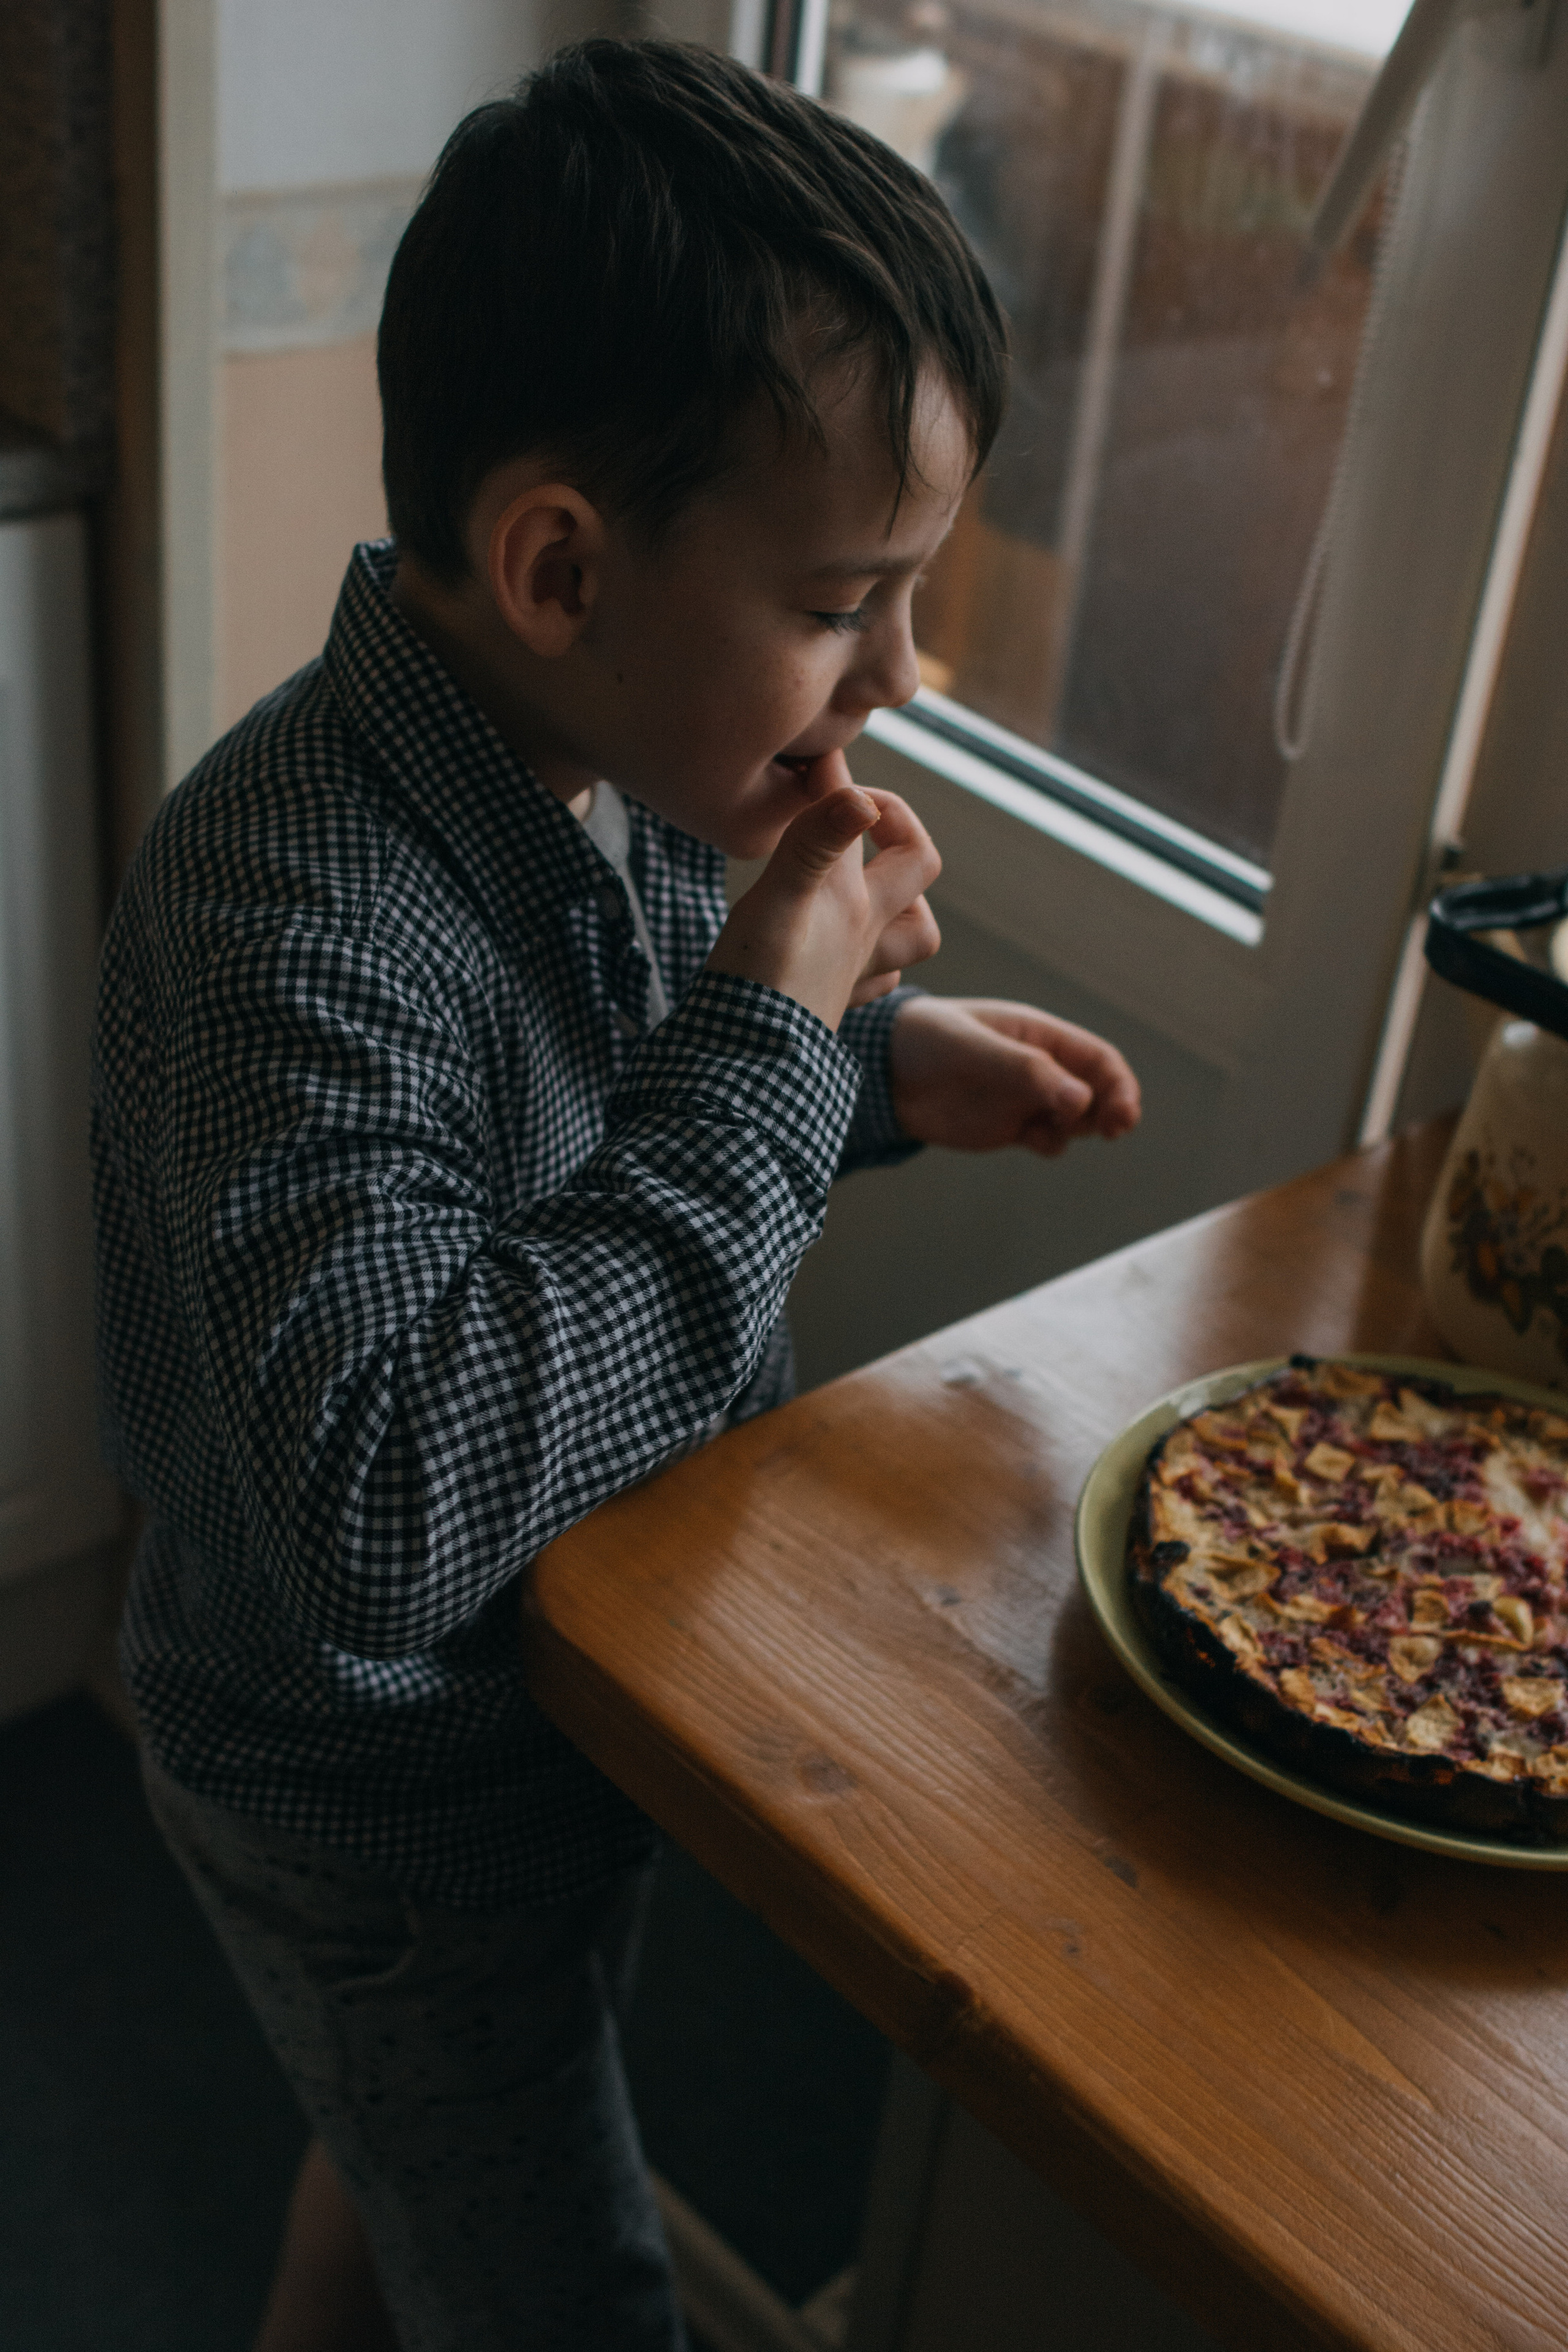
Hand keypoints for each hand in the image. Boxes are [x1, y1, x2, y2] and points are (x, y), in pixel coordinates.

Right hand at [707, 753, 939, 1031]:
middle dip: (896, 828)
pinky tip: (851, 947)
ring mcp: (854, 970)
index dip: (840, 775)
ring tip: (869, 879)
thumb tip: (862, 796)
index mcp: (855, 898)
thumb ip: (816, 842)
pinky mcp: (832, 1002)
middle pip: (915, 866)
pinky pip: (878, 977)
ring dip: (903, 897)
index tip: (812, 754)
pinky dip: (875, 955)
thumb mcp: (780, 899)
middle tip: (854, 811)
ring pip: (911, 930)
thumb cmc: (760, 983)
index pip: (864, 813)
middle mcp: (865, 931)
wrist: (742, 1065)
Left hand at [889, 996, 1140, 1155]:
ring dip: (1082, 1128)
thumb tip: (1081, 1100)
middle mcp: (1041, 1068)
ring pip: (1077, 1119)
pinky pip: (1048, 1139)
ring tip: (1057, 1130)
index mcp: (1040, 1036)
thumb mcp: (976, 1049)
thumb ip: (1027, 1072)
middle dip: (1113, 1110)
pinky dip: (1053, 1145)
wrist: (883, 1069)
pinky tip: (1036, 1142)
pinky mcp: (1008, 1126)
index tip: (1124, 1112)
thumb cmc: (929, 1041)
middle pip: (1097, 1091)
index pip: (1098, 1059)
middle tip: (1116, 1131)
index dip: (1119, 1084)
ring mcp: (1026, 1099)